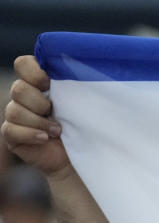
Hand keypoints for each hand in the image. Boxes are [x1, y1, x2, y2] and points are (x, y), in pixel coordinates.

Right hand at [2, 55, 72, 178]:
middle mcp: (24, 96)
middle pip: (18, 88)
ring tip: (57, 131)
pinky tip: (45, 138)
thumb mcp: (83, 104)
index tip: (49, 82)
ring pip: (14, 110)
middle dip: (40, 102)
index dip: (33, 72)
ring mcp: (16, 115)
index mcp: (39, 82)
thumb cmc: (83, 127)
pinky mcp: (12, 134)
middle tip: (55, 112)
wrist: (80, 156)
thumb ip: (76, 86)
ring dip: (39, 122)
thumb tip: (83, 69)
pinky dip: (30, 134)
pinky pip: (11, 130)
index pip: (23, 65)